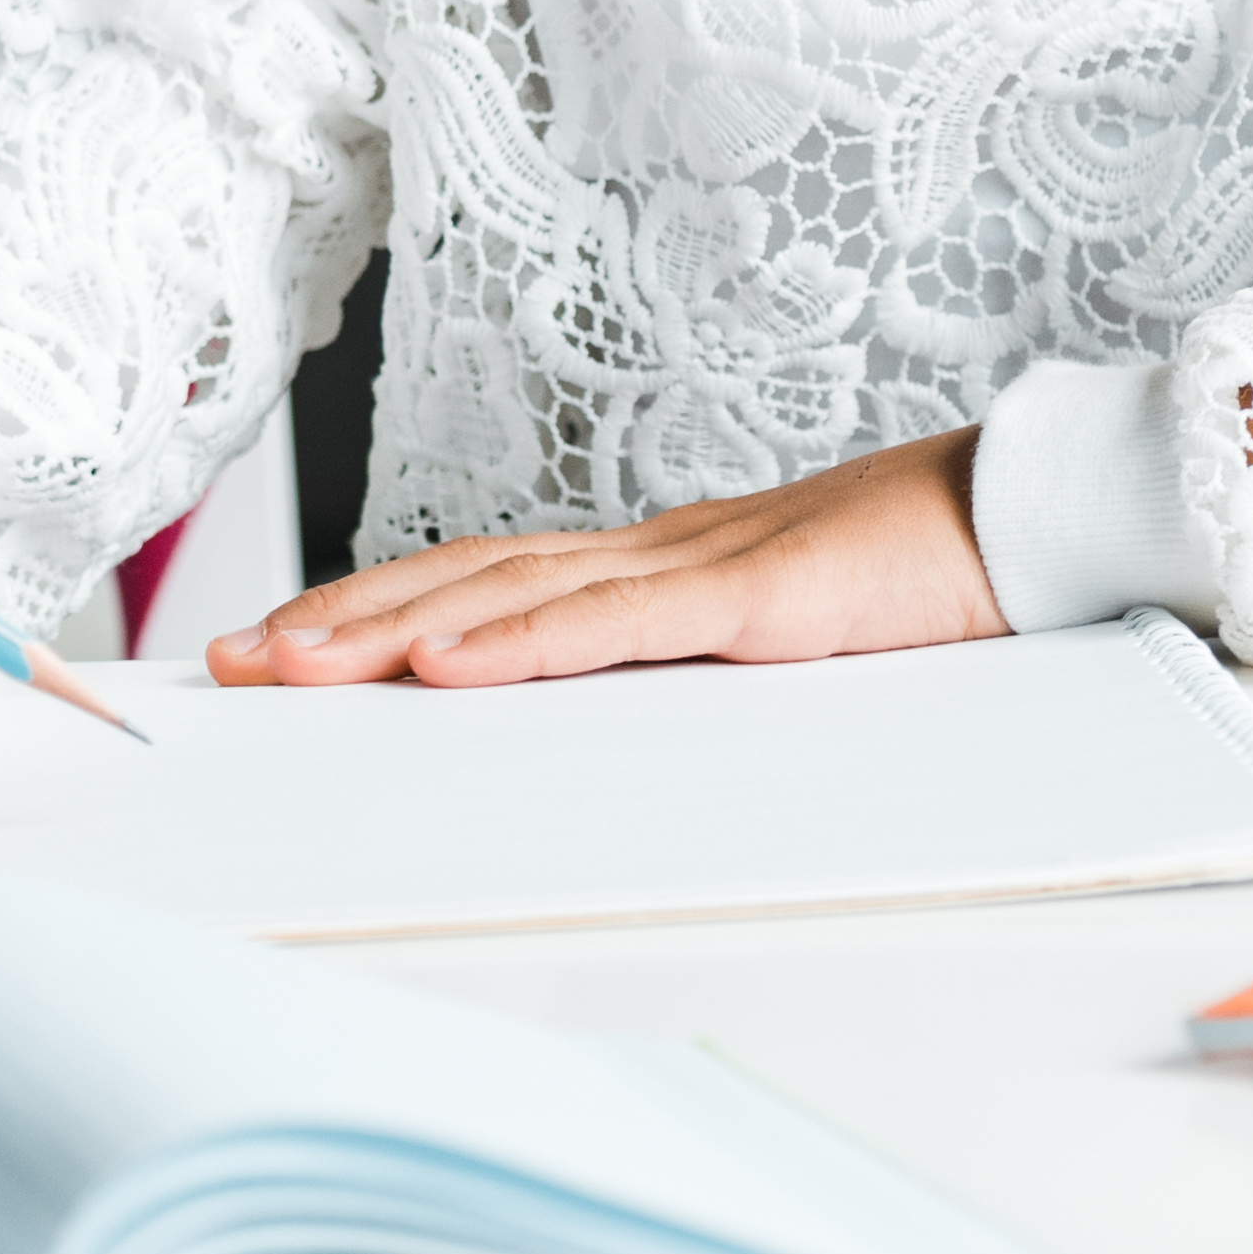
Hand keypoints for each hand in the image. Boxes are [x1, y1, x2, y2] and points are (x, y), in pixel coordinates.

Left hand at [214, 429, 1006, 689]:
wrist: (1026, 524)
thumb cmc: (911, 588)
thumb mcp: (773, 647)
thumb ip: (686, 672)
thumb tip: (597, 729)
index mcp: (646, 571)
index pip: (476, 586)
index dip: (366, 611)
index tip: (269, 651)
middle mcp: (646, 556)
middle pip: (459, 582)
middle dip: (335, 623)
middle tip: (226, 665)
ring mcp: (695, 568)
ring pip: (509, 595)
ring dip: (389, 629)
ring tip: (290, 663)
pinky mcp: (756, 595)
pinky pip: (619, 624)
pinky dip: (521, 643)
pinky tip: (443, 662)